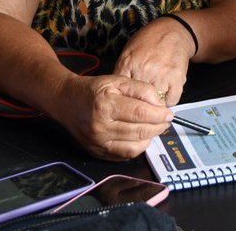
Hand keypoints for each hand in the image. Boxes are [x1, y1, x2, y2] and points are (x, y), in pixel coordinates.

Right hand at [53, 74, 172, 159]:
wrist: (67, 101)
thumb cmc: (93, 90)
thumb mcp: (118, 80)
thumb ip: (141, 89)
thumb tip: (159, 105)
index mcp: (105, 105)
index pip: (140, 113)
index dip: (158, 114)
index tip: (168, 113)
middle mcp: (100, 127)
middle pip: (139, 131)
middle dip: (158, 126)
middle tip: (165, 120)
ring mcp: (98, 143)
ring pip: (135, 146)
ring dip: (151, 137)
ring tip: (155, 127)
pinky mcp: (98, 152)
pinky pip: (126, 155)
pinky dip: (138, 146)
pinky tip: (142, 136)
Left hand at [113, 17, 193, 105]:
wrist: (173, 30)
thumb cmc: (149, 41)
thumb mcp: (127, 52)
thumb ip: (121, 72)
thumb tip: (115, 93)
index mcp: (128, 63)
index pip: (121, 93)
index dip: (123, 102)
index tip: (125, 106)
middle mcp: (144, 70)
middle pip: (138, 101)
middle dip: (139, 104)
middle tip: (141, 103)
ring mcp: (161, 75)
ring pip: (155, 103)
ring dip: (155, 104)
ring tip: (155, 96)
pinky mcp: (177, 78)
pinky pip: (172, 100)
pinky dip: (169, 100)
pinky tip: (166, 93)